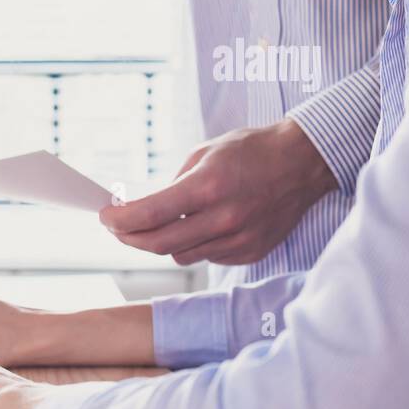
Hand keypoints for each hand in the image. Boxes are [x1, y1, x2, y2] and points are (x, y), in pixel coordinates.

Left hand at [99, 119, 336, 265]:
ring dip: (162, 242)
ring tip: (160, 223)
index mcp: (208, 187)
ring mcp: (239, 239)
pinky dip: (194, 245)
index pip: (149, 215)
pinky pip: (207, 257)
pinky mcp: (250, 252)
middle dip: (129, 237)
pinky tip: (199, 226)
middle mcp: (223, 218)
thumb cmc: (251, 151)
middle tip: (117, 227)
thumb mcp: (203, 154)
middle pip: (158, 244)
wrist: (304, 163)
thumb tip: (141, 209)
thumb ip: (172, 186)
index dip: (118, 220)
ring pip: (180, 255)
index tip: (104, 216)